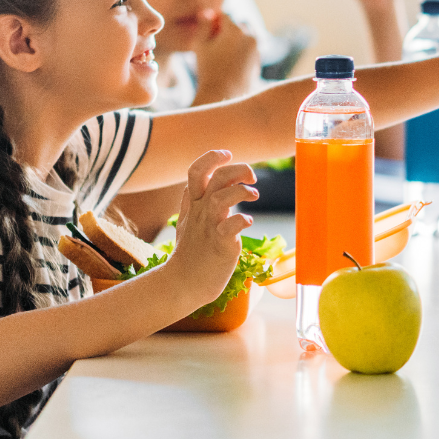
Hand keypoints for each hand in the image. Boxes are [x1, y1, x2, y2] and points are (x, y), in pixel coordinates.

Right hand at [164, 151, 255, 306]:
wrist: (184, 284)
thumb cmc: (191, 252)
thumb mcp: (189, 221)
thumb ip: (198, 199)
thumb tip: (213, 179)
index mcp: (193, 205)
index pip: (196, 171)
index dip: (212, 158)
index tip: (228, 155)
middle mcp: (200, 213)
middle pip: (214, 179)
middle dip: (235, 169)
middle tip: (252, 175)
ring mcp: (208, 228)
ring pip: (219, 199)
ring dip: (240, 191)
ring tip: (254, 195)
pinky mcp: (219, 245)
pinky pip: (228, 228)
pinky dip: (241, 220)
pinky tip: (248, 221)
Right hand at [192, 13, 260, 103]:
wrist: (223, 95)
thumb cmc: (207, 69)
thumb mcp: (199, 45)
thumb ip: (204, 25)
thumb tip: (208, 12)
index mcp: (235, 31)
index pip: (225, 16)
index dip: (215, 22)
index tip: (208, 33)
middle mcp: (250, 38)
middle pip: (240, 24)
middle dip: (229, 29)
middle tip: (216, 41)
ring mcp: (257, 50)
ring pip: (248, 36)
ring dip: (238, 39)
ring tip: (223, 52)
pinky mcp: (258, 62)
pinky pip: (251, 50)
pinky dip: (243, 51)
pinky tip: (231, 62)